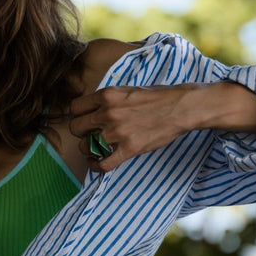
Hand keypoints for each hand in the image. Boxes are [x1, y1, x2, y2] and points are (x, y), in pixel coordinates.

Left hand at [68, 84, 200, 171]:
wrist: (180, 107)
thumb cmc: (157, 97)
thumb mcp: (127, 89)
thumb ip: (108, 99)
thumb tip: (92, 109)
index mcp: (107, 95)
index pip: (75, 108)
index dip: (77, 115)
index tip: (84, 119)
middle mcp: (108, 113)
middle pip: (75, 128)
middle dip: (81, 132)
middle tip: (90, 134)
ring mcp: (118, 132)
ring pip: (85, 147)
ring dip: (88, 149)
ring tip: (95, 148)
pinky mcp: (129, 149)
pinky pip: (102, 164)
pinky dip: (95, 166)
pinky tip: (96, 163)